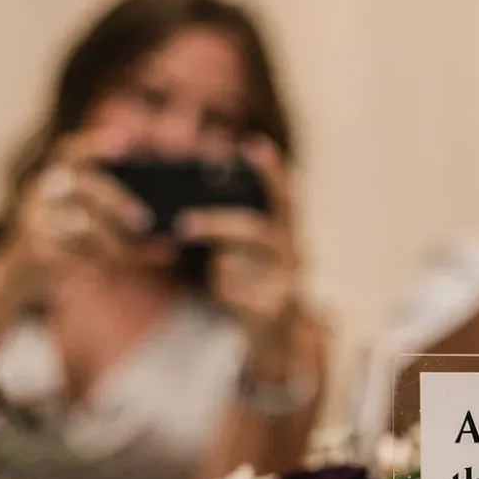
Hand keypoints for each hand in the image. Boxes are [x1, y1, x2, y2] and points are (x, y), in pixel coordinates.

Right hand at [3, 129, 155, 291]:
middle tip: (144, 221)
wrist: (19, 275)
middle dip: (117, 201)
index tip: (126, 139)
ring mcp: (34, 220)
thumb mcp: (87, 224)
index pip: (71, 151)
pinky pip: (75, 254)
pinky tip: (115, 268)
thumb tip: (168, 230)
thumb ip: (120, 218)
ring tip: (134, 255)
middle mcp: (40, 192)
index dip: (96, 143)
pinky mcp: (33, 249)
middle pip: (81, 186)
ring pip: (82, 225)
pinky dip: (100, 263)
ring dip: (115, 243)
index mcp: (55, 177)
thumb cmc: (66, 244)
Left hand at [179, 138, 303, 341]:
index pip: (285, 195)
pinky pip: (233, 291)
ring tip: (221, 266)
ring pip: (236, 263)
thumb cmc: (258, 281)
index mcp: (289, 230)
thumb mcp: (250, 250)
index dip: (270, 171)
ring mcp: (289, 281)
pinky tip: (234, 297)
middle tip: (182, 223)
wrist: (281, 333)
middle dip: (216, 225)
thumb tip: (190, 212)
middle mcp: (295, 251)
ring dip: (221, 265)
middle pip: (254, 230)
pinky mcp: (277, 308)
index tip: (253, 145)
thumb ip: (236, 226)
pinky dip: (224, 291)